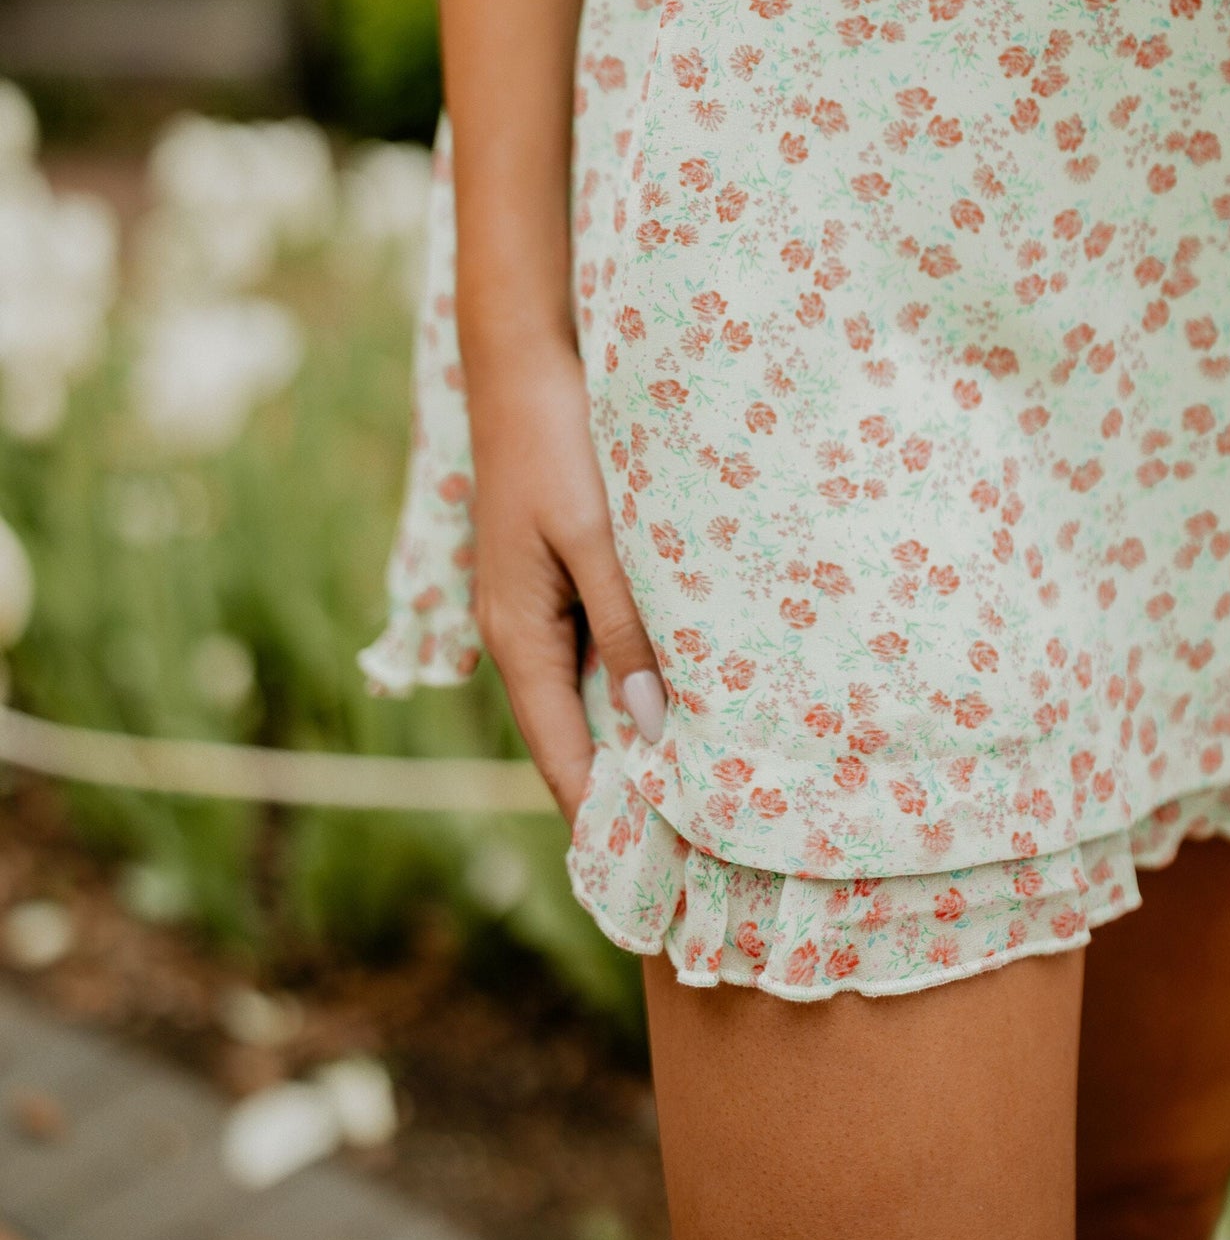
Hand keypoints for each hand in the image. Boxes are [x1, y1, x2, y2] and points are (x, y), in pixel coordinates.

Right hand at [465, 339, 664, 821]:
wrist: (524, 356)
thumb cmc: (558, 441)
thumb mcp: (597, 537)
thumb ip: (623, 627)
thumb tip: (647, 727)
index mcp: (519, 635)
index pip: (561, 758)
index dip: (603, 823)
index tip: (651, 883)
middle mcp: (521, 632)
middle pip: (575, 738)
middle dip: (627, 796)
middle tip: (696, 856)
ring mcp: (538, 604)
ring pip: (590, 695)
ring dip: (634, 742)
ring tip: (700, 797)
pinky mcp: (560, 572)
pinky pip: (597, 650)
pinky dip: (634, 686)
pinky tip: (682, 699)